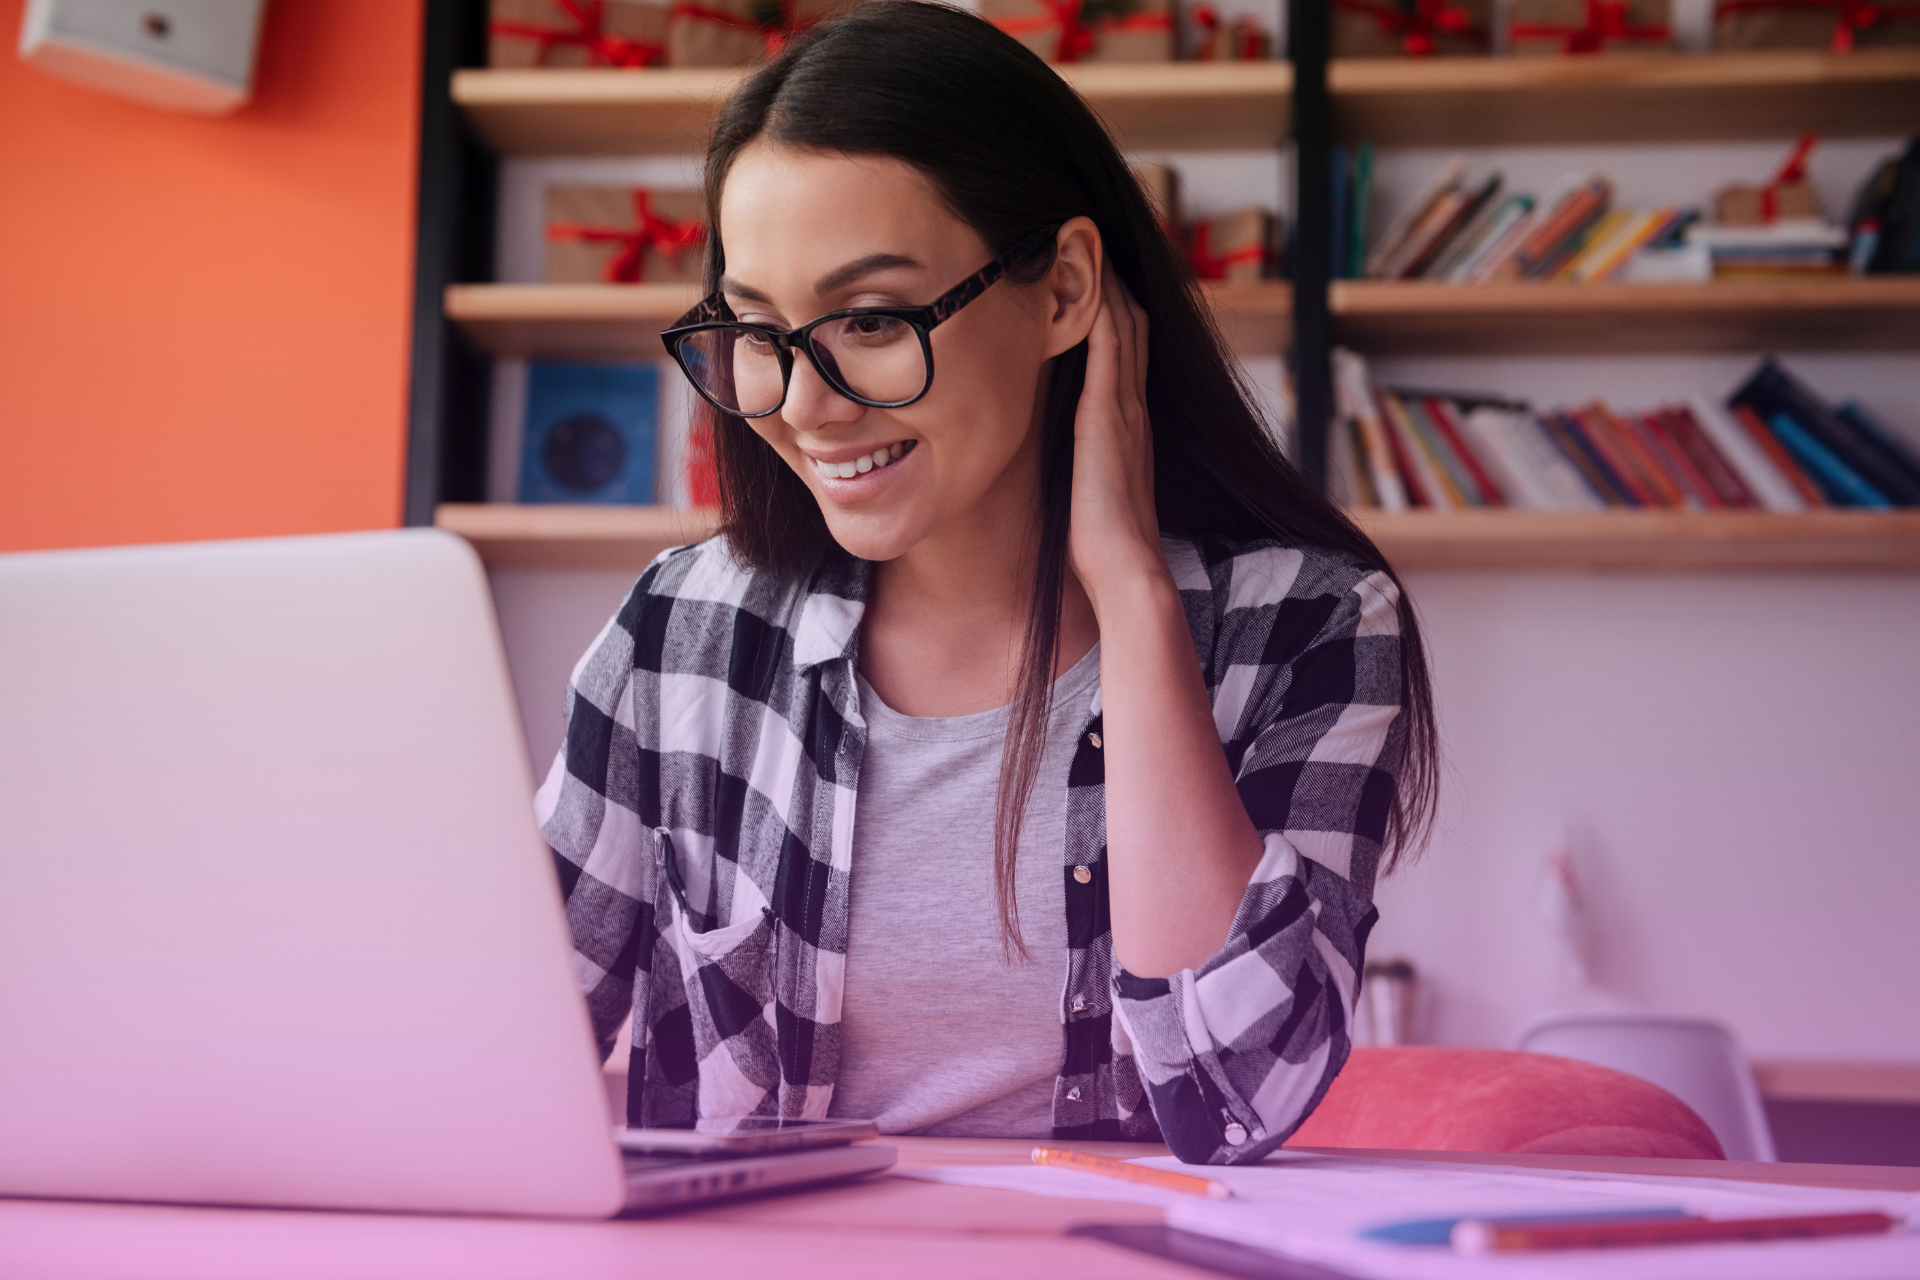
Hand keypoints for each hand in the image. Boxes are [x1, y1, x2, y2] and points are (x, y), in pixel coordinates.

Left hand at [1068, 264, 1168, 616]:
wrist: (1124, 568)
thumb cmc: (1099, 542)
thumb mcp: (1088, 486)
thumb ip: (1082, 459)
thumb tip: (1062, 454)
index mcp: (1128, 423)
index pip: (1129, 349)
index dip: (1115, 307)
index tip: (1093, 272)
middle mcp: (1133, 407)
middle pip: (1133, 322)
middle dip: (1115, 280)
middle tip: (1090, 236)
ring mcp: (1125, 407)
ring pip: (1125, 323)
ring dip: (1107, 280)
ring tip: (1085, 237)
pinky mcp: (1107, 413)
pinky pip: (1111, 343)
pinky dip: (1101, 306)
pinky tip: (1087, 275)